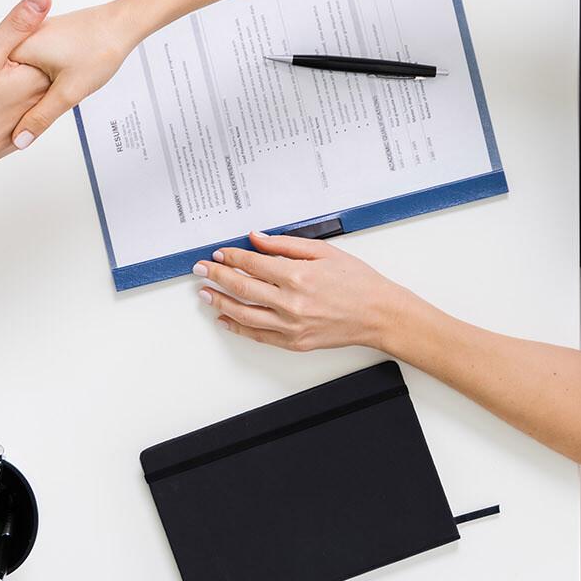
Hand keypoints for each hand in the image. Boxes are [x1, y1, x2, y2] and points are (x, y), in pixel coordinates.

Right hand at [0, 0, 52, 227]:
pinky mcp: (21, 125)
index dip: (20, 35)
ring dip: (13, 76)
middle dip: (19, 56)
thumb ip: (17, 25)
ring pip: (29, 81)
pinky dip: (7, 95)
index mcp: (40, 75)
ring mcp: (33, 114)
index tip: (0, 45)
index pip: (43, 38)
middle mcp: (44, 96)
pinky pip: (20, 101)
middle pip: (39, 61)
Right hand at [5, 0, 144, 143]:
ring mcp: (34, 35)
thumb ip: (41, 117)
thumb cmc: (99, 50)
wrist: (122, 24)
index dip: (1, 104)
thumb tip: (20, 140)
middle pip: (7, 78)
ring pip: (22, 71)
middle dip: (16, 97)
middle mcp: (22, 38)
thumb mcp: (68, 91)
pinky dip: (38, 75)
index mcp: (18, 48)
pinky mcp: (47, 37)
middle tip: (31, 108)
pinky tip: (53, 81)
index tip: (8, 117)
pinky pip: (34, 62)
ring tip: (44, 96)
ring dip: (27, 87)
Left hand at [192, 231, 429, 352]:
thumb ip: (285, 245)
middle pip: (242, 287)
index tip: (219, 253)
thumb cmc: (357, 282)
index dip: (231, 257)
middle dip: (217, 276)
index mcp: (297, 275)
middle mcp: (290, 302)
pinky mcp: (294, 342)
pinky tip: (225, 318)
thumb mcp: (323, 252)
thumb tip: (255, 238)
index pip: (252, 264)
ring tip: (205, 293)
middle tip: (200, 269)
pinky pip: (258, 335)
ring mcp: (291, 326)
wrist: (379, 314)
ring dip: (220, 302)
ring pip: (244, 314)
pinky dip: (238, 327)